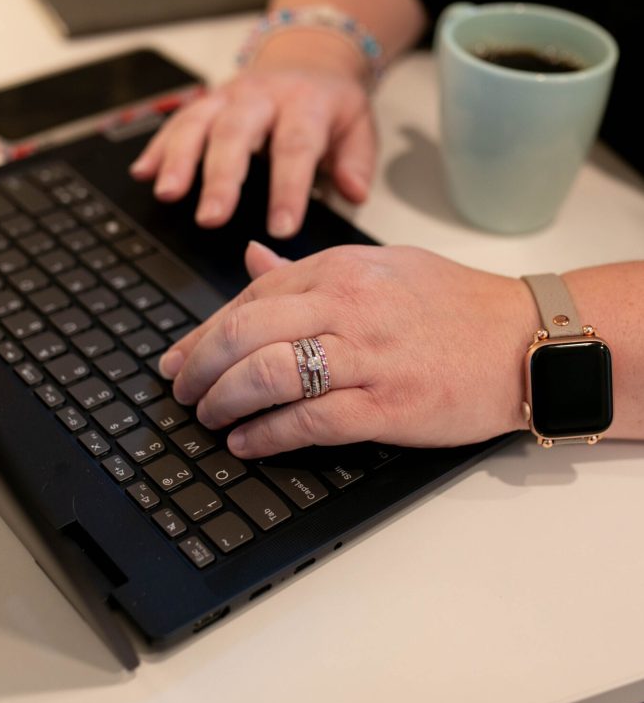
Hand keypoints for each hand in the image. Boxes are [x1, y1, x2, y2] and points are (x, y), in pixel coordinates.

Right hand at [129, 41, 375, 238]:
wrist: (310, 56)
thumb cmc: (331, 104)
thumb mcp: (359, 126)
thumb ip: (356, 161)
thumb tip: (354, 193)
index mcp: (305, 104)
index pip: (295, 147)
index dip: (287, 188)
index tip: (281, 228)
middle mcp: (262, 96)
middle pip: (237, 133)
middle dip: (222, 177)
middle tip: (211, 218)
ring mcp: (229, 96)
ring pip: (199, 122)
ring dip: (179, 159)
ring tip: (168, 194)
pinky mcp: (207, 101)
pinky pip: (178, 120)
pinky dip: (158, 147)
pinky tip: (144, 172)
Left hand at [159, 242, 538, 457]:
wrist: (522, 340)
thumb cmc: (453, 304)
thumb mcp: (380, 266)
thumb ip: (309, 267)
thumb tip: (251, 260)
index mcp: (340, 268)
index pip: (249, 297)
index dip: (203, 332)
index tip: (179, 357)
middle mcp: (347, 305)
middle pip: (245, 332)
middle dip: (199, 365)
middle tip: (181, 390)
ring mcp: (367, 356)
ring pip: (267, 373)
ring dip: (222, 400)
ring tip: (206, 416)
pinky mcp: (386, 405)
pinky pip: (308, 420)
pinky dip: (265, 434)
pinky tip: (245, 442)